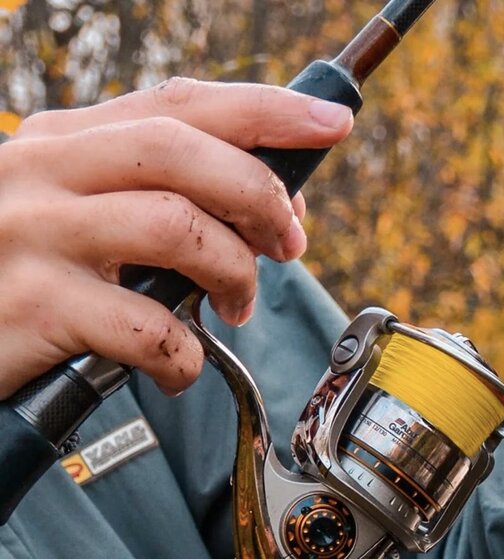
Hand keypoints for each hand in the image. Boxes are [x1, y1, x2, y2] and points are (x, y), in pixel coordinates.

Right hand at [0, 78, 352, 398]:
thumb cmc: (24, 277)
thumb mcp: (76, 212)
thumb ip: (158, 194)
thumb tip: (275, 204)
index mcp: (63, 141)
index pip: (178, 104)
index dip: (265, 111)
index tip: (330, 124)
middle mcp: (43, 173)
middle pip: (183, 152)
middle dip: (262, 195)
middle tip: (291, 243)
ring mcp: (35, 235)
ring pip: (177, 228)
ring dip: (234, 273)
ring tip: (235, 306)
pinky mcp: (34, 306)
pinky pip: (148, 326)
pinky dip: (186, 355)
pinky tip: (177, 367)